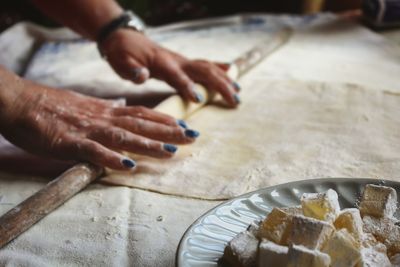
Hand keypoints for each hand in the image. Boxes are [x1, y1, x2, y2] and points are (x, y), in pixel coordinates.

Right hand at [0, 77, 198, 170]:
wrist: (20, 101)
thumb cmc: (50, 105)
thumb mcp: (84, 106)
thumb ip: (104, 111)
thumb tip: (121, 111)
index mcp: (105, 111)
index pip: (140, 114)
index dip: (163, 120)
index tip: (183, 126)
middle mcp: (102, 118)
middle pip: (140, 124)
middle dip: (167, 132)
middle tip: (192, 138)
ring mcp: (87, 130)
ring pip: (123, 137)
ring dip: (148, 144)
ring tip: (170, 152)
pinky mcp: (69, 142)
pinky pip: (93, 151)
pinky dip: (111, 158)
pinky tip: (129, 165)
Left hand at [99, 29, 240, 106]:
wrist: (125, 37)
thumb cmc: (122, 53)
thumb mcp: (120, 62)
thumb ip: (131, 70)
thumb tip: (142, 77)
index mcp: (161, 63)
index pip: (177, 76)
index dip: (187, 87)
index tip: (198, 100)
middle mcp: (176, 60)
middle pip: (203, 71)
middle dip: (220, 86)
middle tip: (235, 101)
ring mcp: (182, 60)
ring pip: (209, 68)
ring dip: (225, 80)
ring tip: (239, 94)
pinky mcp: (184, 63)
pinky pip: (206, 65)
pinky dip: (220, 69)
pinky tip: (233, 75)